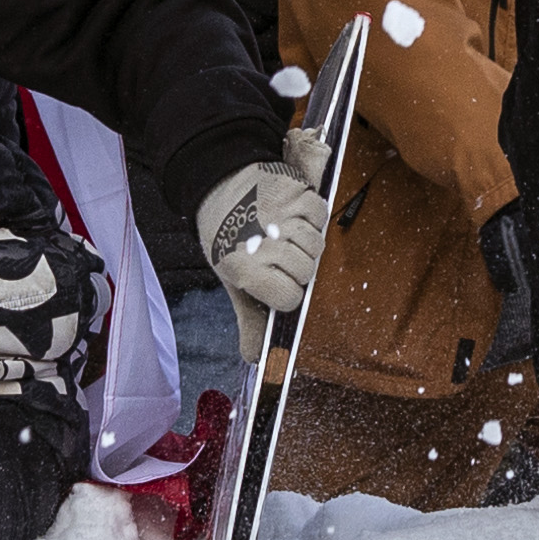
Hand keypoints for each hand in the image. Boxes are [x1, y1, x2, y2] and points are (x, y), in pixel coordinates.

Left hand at [198, 159, 331, 316]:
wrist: (218, 184)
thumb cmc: (226, 235)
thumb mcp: (230, 275)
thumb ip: (248, 316)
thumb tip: (254, 355)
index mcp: (246, 269)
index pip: (291, 297)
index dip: (287, 292)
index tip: (278, 282)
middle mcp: (265, 244)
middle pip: (307, 272)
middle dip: (297, 268)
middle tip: (279, 256)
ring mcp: (282, 216)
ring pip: (317, 245)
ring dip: (306, 243)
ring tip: (286, 236)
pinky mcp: (294, 192)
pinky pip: (320, 214)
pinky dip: (313, 217)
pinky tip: (295, 216)